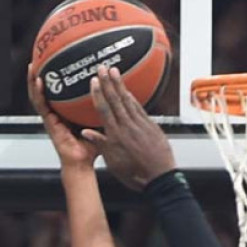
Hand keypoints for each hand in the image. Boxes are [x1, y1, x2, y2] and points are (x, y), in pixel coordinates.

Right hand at [27, 65, 99, 169]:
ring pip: (41, 95)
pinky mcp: (49, 123)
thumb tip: (114, 96)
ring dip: (36, 80)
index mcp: (68, 114)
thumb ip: (103, 113)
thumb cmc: (90, 150)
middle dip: (44, 74)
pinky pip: (41, 105)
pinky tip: (38, 81)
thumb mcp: (99, 127)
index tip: (63, 63)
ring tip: (34, 65)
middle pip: (49, 90)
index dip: (61, 79)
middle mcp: (58, 114)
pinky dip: (38, 92)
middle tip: (42, 57)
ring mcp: (52, 118)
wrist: (82, 165)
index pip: (63, 93)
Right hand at [89, 65, 175, 190]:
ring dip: (120, 86)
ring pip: (128, 101)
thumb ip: (100, 145)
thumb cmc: (136, 174)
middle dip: (108, 83)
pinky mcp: (151, 126)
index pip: (104, 110)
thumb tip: (86, 132)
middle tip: (102, 67)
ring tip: (115, 72)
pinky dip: (133, 98)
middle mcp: (127, 126)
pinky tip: (128, 91)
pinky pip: (140, 108)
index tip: (94, 81)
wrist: (160, 178)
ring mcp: (141, 125)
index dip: (99, 94)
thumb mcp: (113, 163)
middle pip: (115, 100)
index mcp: (116, 136)